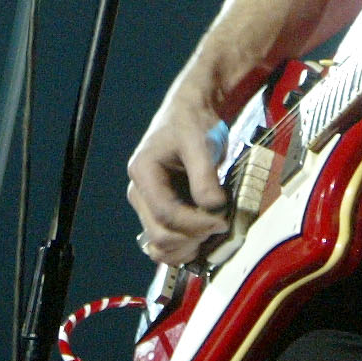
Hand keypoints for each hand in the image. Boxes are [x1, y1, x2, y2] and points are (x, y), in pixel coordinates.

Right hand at [127, 76, 231, 266]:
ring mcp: (147, 203)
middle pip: (159, 234)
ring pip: (159, 244)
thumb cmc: (193, 122)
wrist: (192, 112)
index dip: (195, 224)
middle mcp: (139, 191)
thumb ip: (205, 177)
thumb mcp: (201, 144)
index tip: (222, 220)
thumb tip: (214, 209)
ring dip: (185, 249)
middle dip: (192, 237)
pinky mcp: (160, 209)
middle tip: (221, 225)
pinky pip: (165, 240)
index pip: (165, 213)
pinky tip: (203, 239)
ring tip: (210, 236)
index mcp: (143, 172)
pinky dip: (183, 247)